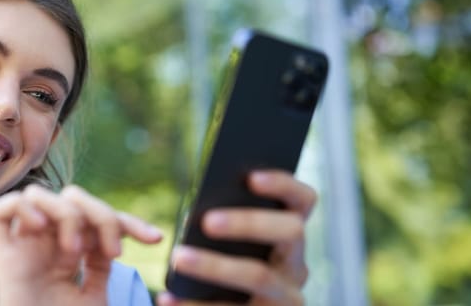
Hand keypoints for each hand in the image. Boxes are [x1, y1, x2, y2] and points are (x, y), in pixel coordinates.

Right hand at [0, 184, 162, 305]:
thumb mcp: (95, 295)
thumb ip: (101, 261)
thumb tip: (118, 230)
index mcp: (68, 255)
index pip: (96, 219)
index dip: (128, 221)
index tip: (155, 240)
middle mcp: (44, 247)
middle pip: (69, 197)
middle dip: (99, 214)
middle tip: (112, 253)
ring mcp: (22, 250)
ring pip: (35, 195)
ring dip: (64, 213)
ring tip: (74, 250)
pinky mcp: (1, 259)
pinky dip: (19, 208)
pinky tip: (39, 228)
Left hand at [158, 170, 317, 305]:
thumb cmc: (222, 274)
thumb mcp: (230, 249)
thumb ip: (224, 226)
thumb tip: (198, 215)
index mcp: (289, 236)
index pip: (303, 200)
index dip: (283, 184)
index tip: (251, 177)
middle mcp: (296, 264)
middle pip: (291, 232)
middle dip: (249, 222)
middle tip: (207, 221)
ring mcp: (287, 296)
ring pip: (259, 274)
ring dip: (215, 265)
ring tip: (178, 258)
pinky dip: (195, 305)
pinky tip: (167, 297)